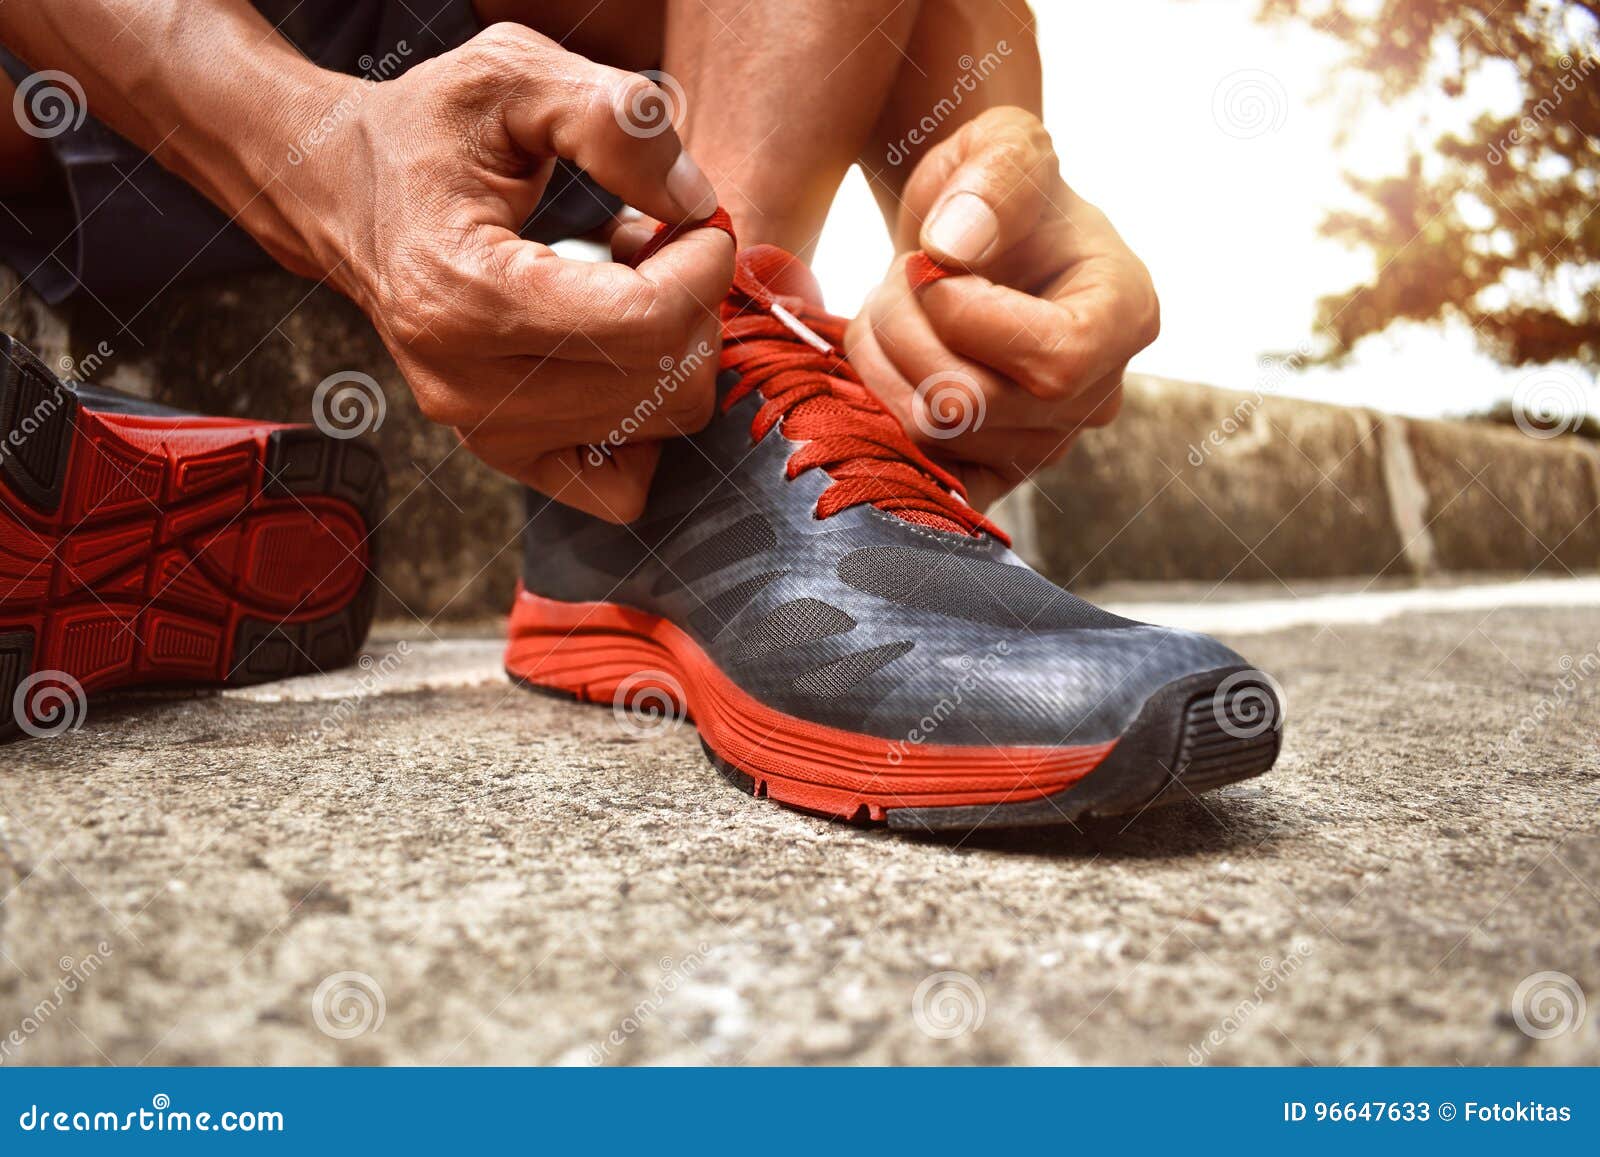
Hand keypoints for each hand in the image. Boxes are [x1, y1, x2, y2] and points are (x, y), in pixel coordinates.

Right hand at [287, 23, 733, 520]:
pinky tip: (624, 355)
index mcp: (467, 295)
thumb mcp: (512, 76)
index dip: (705, 267)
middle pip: (664, 382)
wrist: (346, 193)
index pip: (647, 323)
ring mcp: (484, 431)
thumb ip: (613, 121)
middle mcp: (468, 384)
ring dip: (673, 350)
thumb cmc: (429, 132)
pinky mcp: (504, 453)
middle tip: (657, 245)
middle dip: (695, 305)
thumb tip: (693, 201)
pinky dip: (649, 421)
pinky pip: (623, 485)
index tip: (698, 221)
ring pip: (658, 425)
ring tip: (625, 285)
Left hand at [847, 106, 1157, 509]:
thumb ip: (992, 178)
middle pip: (972, 406)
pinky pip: (917, 474)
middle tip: (894, 279)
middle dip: (903, 331)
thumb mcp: (1001, 147)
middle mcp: (1095, 397)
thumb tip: (954, 249)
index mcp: (1125, 316)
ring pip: (929, 436)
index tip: (929, 263)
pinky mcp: (988, 474)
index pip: (1052, 361)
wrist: (968, 243)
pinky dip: (879, 415)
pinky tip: (884, 363)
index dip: (964, 316)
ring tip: (891, 310)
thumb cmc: (993, 191)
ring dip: (881, 362)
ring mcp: (1042, 446)